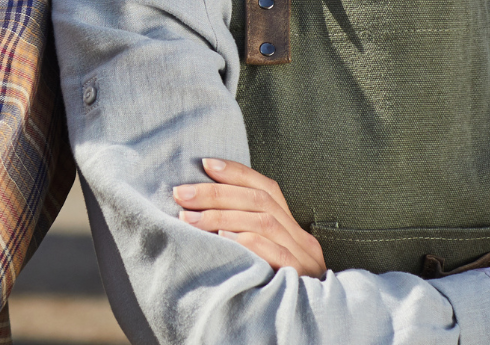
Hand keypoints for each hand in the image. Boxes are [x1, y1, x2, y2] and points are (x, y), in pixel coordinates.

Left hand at [173, 157, 326, 277]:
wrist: (308, 325)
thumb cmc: (274, 287)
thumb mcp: (264, 255)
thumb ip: (245, 230)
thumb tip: (199, 206)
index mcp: (292, 227)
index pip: (266, 187)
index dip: (236, 172)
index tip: (205, 163)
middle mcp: (301, 239)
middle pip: (259, 200)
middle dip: (216, 193)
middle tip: (181, 194)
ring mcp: (303, 258)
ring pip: (263, 222)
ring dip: (222, 216)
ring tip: (189, 218)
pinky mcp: (299, 277)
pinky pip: (274, 253)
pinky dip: (246, 241)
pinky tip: (221, 237)